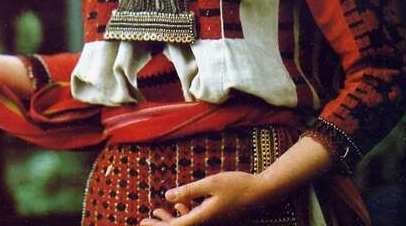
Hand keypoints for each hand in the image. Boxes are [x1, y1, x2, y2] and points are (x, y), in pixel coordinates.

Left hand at [140, 171, 269, 225]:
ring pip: (187, 224)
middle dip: (161, 224)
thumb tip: (167, 196)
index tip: (143, 221)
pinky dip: (184, 213)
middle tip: (143, 220)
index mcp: (203, 219)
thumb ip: (188, 190)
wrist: (263, 193)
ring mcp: (213, 222)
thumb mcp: (210, 184)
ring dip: (171, 218)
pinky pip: (196, 219)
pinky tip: (179, 203)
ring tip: (156, 211)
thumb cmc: (237, 185)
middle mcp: (207, 224)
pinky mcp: (217, 218)